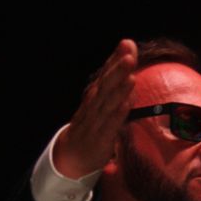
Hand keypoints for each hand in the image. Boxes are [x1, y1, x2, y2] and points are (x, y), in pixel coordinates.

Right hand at [53, 39, 137, 178]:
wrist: (70, 156)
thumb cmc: (90, 127)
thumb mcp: (101, 105)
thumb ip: (116, 88)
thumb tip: (131, 69)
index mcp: (95, 96)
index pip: (106, 74)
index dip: (115, 59)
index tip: (127, 43)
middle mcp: (93, 105)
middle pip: (106, 84)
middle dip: (117, 68)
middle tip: (128, 53)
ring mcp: (95, 122)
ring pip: (107, 103)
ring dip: (119, 89)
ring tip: (131, 75)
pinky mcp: (99, 138)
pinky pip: (109, 125)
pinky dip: (117, 114)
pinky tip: (126, 103)